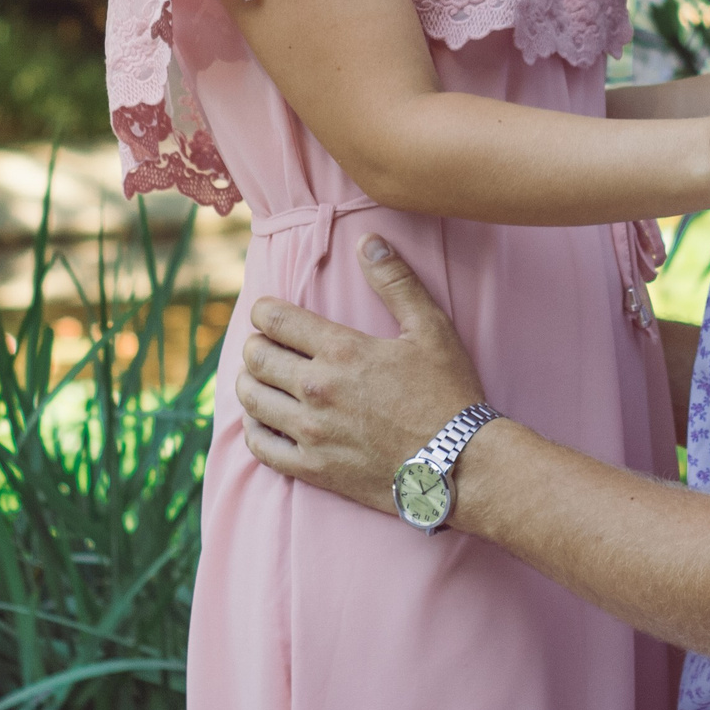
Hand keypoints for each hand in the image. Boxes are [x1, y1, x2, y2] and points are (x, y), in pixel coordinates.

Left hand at [235, 236, 489, 517]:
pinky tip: (263, 422)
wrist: (460, 465)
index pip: (274, 320)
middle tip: (264, 344)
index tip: (267, 313)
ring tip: (260, 379)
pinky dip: (254, 430)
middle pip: (256, 358)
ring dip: (249, 383)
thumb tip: (368, 241)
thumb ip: (396, 281)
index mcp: (341, 350)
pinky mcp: (314, 468)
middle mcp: (317, 389)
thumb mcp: (431, 329)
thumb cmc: (448, 393)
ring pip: (252, 400)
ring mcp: (312, 432)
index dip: (263, 311)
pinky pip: (261, 448)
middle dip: (255, 345)